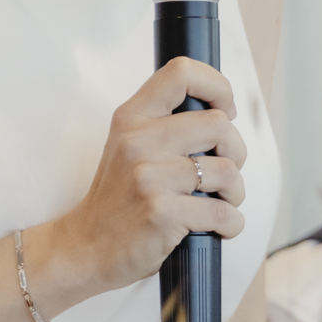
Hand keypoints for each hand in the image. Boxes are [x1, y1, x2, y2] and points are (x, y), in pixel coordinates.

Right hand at [43, 57, 250, 299]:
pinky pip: (222, 212)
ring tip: (220, 202)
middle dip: (236, 152)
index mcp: (132, 118)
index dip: (218, 87)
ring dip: (235, 193)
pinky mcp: (161, 212)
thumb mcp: (129, 147)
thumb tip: (224, 112)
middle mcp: (139, 141)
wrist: (84, 248)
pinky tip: (220, 227)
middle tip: (223, 174)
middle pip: (219, 125)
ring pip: (228, 171)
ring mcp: (149, 177)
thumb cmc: (118, 200)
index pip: (181, 72)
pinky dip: (232, 223)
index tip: (225, 110)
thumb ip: (167, 125)